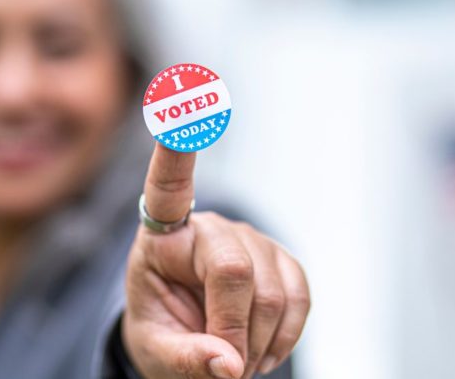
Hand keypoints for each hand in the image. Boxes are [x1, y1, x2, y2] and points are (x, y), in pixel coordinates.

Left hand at [122, 144, 309, 378]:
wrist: (189, 340)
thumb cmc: (162, 331)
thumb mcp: (155, 350)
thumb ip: (186, 358)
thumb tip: (228, 365)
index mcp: (164, 236)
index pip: (168, 185)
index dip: (177, 146)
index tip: (181, 101)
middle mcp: (208, 227)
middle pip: (233, 270)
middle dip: (233, 330)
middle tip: (225, 365)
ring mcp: (250, 239)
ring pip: (271, 292)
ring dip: (258, 342)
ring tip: (237, 357)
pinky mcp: (282, 258)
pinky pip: (299, 297)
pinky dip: (285, 336)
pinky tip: (262, 348)